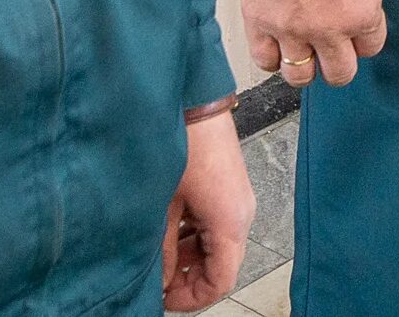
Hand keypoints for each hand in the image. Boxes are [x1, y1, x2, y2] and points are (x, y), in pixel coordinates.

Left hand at [162, 109, 252, 310]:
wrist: (193, 101)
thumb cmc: (182, 144)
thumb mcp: (164, 206)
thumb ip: (163, 249)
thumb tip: (159, 279)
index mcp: (231, 223)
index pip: (220, 281)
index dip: (191, 298)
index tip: (164, 299)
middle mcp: (241, 214)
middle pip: (221, 266)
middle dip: (188, 278)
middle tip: (157, 280)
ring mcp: (237, 199)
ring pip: (217, 246)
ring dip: (190, 256)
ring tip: (159, 255)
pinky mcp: (229, 187)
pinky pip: (216, 224)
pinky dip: (194, 235)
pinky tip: (169, 229)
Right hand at [238, 0, 387, 89]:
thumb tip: (360, 8)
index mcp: (361, 13)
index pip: (371, 48)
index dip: (363, 42)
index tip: (355, 36)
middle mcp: (329, 29)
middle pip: (339, 74)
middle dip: (338, 65)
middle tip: (331, 53)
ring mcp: (292, 30)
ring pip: (300, 76)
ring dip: (303, 67)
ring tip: (302, 52)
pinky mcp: (260, 24)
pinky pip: (264, 60)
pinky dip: (271, 57)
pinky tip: (276, 46)